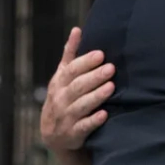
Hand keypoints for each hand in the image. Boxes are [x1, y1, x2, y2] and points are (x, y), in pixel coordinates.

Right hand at [41, 28, 113, 151]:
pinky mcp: (73, 134)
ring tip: (111, 87)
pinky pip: (83, 127)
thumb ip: (70, 55)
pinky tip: (105, 114)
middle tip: (111, 68)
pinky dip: (93, 121)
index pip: (71, 70)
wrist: (53, 134)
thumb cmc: (63, 98)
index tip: (101, 54)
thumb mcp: (62, 76)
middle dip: (94, 77)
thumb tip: (77, 29)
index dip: (85, 62)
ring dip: (96, 96)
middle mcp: (60, 99)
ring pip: (81, 105)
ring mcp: (66, 117)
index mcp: (59, 83)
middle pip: (77, 86)